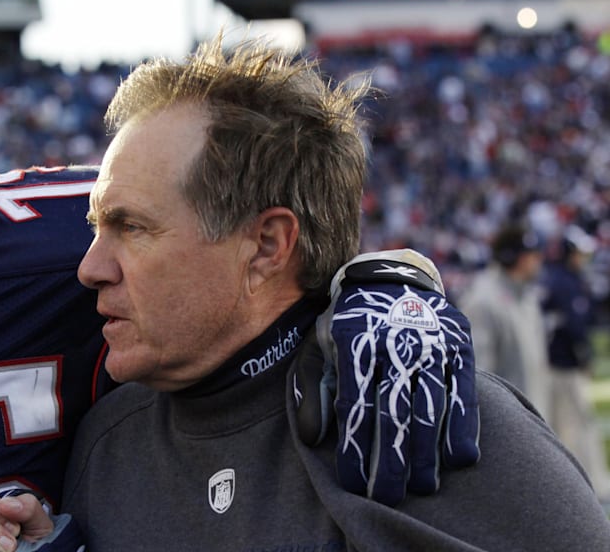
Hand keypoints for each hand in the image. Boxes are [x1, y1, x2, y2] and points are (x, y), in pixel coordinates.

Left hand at [296, 249, 479, 505]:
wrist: (389, 277)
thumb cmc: (347, 324)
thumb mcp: (319, 345)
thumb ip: (311, 388)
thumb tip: (312, 438)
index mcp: (354, 340)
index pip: (355, 403)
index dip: (355, 447)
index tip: (353, 483)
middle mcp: (394, 340)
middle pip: (394, 411)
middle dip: (391, 460)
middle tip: (387, 496)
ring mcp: (431, 342)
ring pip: (430, 405)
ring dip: (427, 451)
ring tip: (421, 487)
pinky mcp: (460, 344)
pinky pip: (463, 391)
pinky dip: (463, 426)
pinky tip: (458, 459)